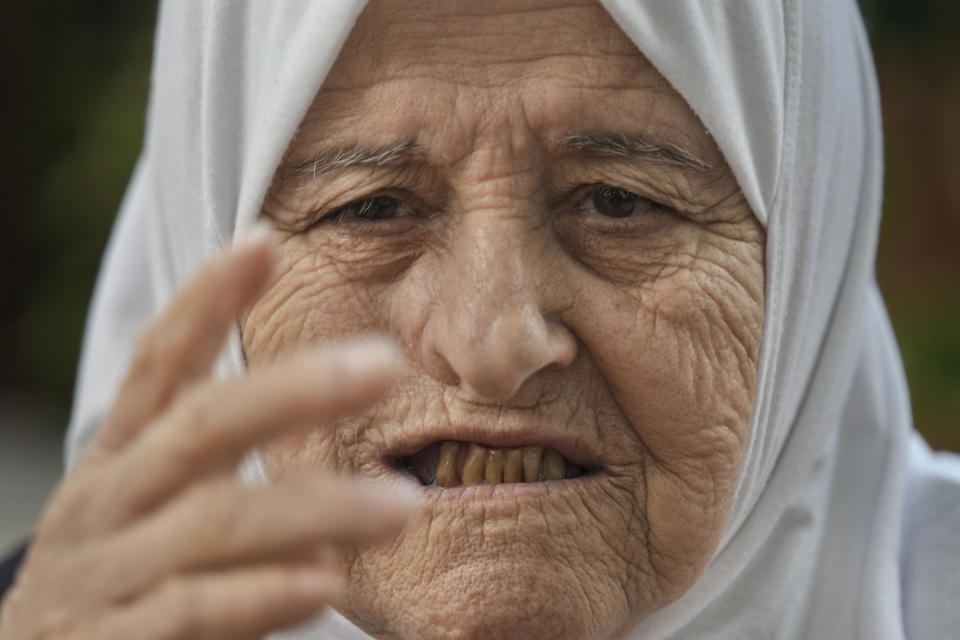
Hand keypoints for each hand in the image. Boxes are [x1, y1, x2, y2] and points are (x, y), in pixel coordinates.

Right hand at [0, 225, 412, 639]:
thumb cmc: (118, 573)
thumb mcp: (150, 499)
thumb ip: (220, 461)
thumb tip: (332, 444)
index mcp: (125, 454)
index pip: (160, 361)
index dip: (206, 300)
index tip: (266, 242)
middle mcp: (115, 499)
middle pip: (203, 426)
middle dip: (294, 390)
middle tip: (383, 363)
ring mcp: (113, 572)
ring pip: (218, 521)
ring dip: (316, 508)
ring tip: (402, 505)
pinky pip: (196, 611)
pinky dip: (263, 592)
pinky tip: (325, 579)